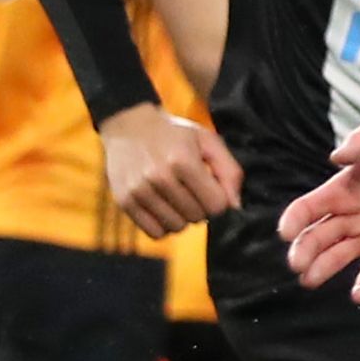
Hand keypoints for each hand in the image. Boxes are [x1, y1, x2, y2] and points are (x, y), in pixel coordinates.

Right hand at [98, 102, 243, 237]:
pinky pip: (154, 233)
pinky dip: (163, 225)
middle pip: (197, 217)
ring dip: (182, 217)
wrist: (129, 127)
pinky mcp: (124, 201)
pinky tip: (163, 207)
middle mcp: (159, 177)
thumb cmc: (175, 135)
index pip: (216, 205)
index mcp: (183, 160)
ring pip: (176, 227)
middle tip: (192, 190)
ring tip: (177, 197)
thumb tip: (235, 206)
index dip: (219, 199)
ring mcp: (139, 190)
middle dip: (201, 207)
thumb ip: (229, 171)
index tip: (211, 188)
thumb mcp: (208, 141)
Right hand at [277, 111, 359, 304]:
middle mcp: (352, 215)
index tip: (287, 231)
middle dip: (303, 250)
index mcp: (345, 188)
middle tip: (298, 262)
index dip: (294, 219)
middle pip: (317, 237)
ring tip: (311, 279)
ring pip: (337, 258)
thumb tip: (336, 157)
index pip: (309, 208)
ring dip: (322, 269)